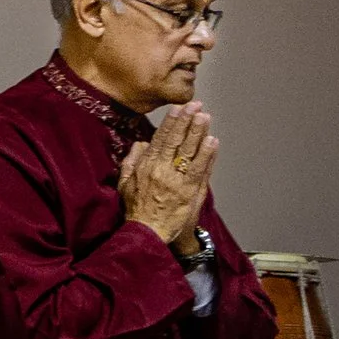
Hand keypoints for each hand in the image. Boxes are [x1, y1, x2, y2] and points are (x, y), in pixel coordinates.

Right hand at [120, 102, 215, 251]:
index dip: (170, 122)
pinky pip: (200, 170)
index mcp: (146, 167)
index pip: (160, 139)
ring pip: (190, 152)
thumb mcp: (125, 183)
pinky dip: (207, 155)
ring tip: (206, 117)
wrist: (149, 233)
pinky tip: (213, 141)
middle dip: (187, 121)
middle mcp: (162, 171)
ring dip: (199, 133)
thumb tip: (140, 143)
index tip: (178, 108)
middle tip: (196, 106)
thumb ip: (130, 161)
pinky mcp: (190, 192)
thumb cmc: (136, 209)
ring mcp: (178, 181)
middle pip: (177, 141)